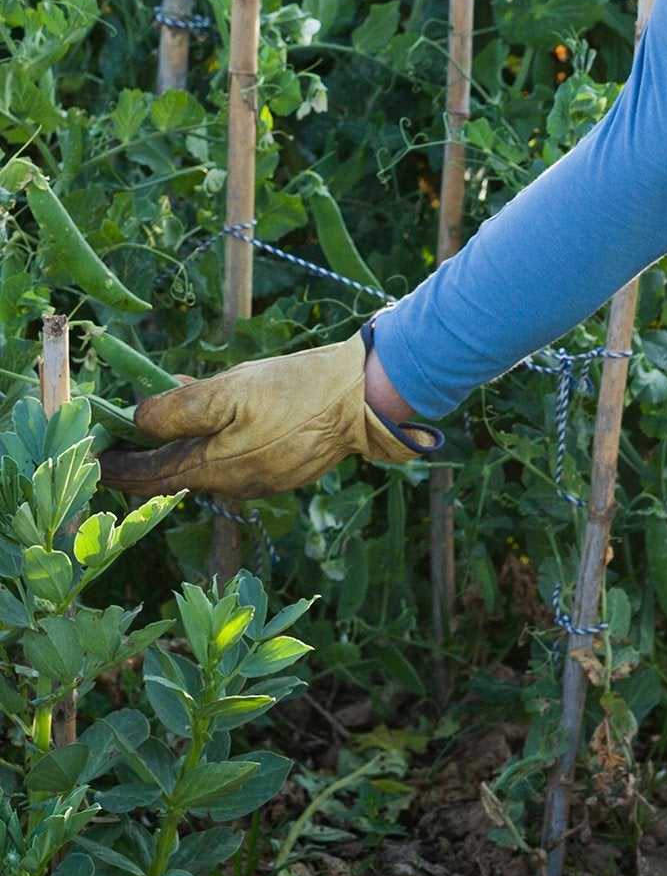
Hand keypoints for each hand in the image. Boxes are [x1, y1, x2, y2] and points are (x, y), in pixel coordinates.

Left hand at [98, 333, 442, 501]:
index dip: (117, 467)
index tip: (93, 457)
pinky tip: (223, 418)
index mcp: (214, 469)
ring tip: (174, 414)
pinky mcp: (286, 470)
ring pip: (208, 466)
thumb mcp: (231, 390)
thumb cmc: (298, 389)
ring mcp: (264, 481)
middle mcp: (234, 486)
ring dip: (185, 446)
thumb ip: (178, 409)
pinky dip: (217, 442)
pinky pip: (237, 461)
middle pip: (177, 474)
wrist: (364, 399)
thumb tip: (139, 420)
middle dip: (148, 456)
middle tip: (124, 434)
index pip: (148, 478)